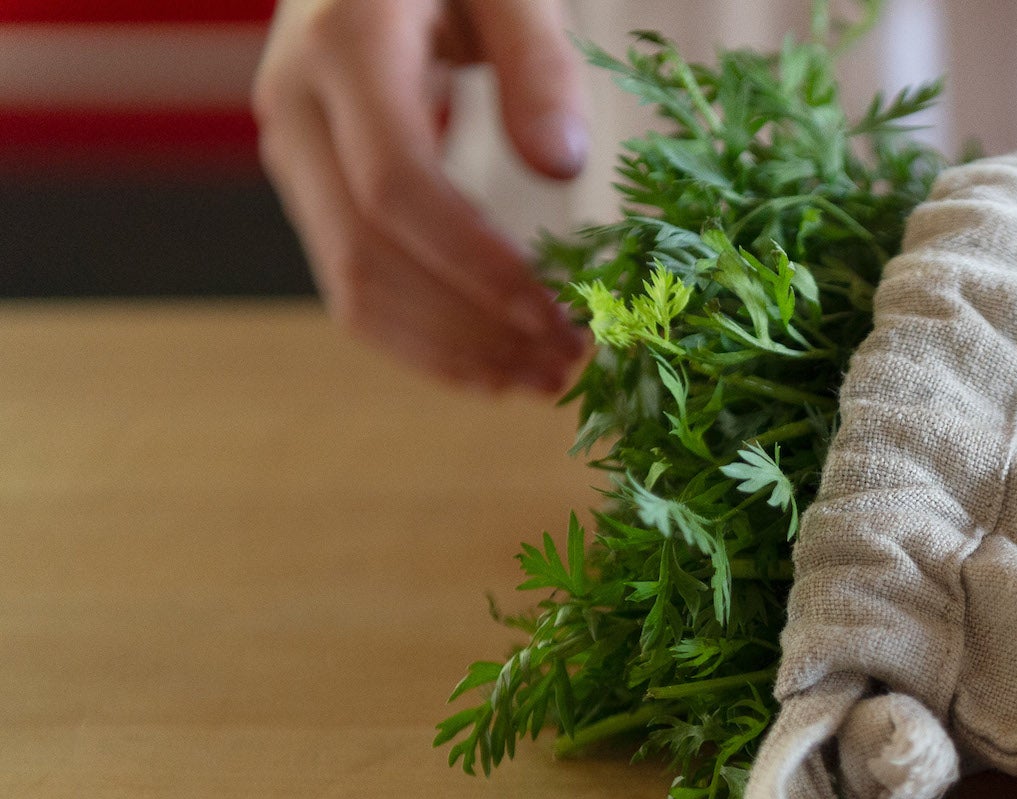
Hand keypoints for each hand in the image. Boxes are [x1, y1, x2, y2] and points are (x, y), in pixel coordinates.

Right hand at [253, 0, 590, 391]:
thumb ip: (538, 60)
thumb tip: (563, 164)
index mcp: (345, 47)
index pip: (399, 189)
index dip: (478, 266)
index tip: (560, 315)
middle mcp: (296, 105)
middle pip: (369, 253)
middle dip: (473, 327)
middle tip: (571, 366)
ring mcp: (292, 150)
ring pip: (351, 287)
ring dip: (450, 351)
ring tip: (542, 380)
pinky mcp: (308, 186)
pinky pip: (350, 284)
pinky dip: (419, 340)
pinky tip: (491, 369)